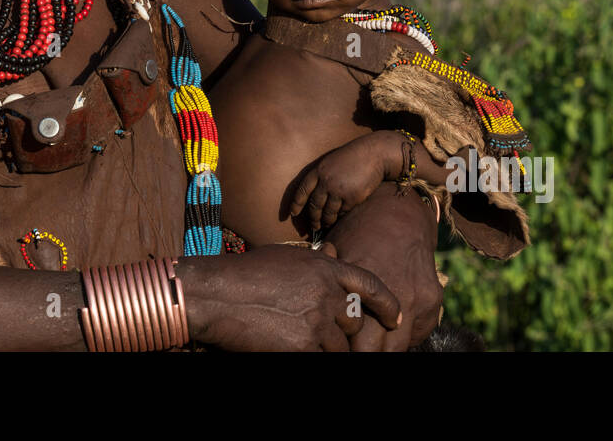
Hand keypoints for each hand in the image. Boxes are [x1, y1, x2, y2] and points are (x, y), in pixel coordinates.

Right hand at [174, 244, 401, 350]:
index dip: (387, 303)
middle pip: (354, 322)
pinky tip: (290, 347)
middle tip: (318, 333)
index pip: (369, 284)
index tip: (395, 317)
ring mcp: (317, 320)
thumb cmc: (244, 273)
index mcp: (324, 267)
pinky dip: (309, 355)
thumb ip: (314, 262)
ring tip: (297, 338)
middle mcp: (326, 292)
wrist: (216, 294)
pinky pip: (322, 358)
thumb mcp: (285, 257)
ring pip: (340, 347)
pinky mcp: (304, 345)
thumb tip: (333, 255)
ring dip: (325, 348)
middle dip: (341, 332)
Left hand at [289, 131, 402, 230]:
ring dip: (326, 221)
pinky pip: (342, 212)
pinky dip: (340, 217)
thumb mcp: (331, 162)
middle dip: (313, 218)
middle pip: (314, 206)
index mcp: (318, 171)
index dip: (296, 204)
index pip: (302, 191)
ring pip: (328, 213)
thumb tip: (317, 197)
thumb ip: (322, 177)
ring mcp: (338, 190)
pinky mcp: (352, 198)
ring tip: (326, 225)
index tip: (292, 214)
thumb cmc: (353, 157)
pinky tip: (339, 219)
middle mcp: (326, 181)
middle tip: (314, 226)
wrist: (374, 154)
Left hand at [322, 182, 442, 350]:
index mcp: (362, 288)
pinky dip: (404, 337)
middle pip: (374, 351)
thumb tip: (311, 309)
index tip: (335, 346)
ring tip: (371, 344)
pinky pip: (418, 335)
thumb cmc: (358, 231)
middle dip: (362, 352)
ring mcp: (416, 301)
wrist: (400, 212)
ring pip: (398, 349)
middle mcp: (392, 298)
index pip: (350, 341)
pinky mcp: (432, 301)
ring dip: (384, 349)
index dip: (342, 348)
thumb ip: (328, 283)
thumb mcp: (335, 252)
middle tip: (352, 349)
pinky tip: (389, 329)